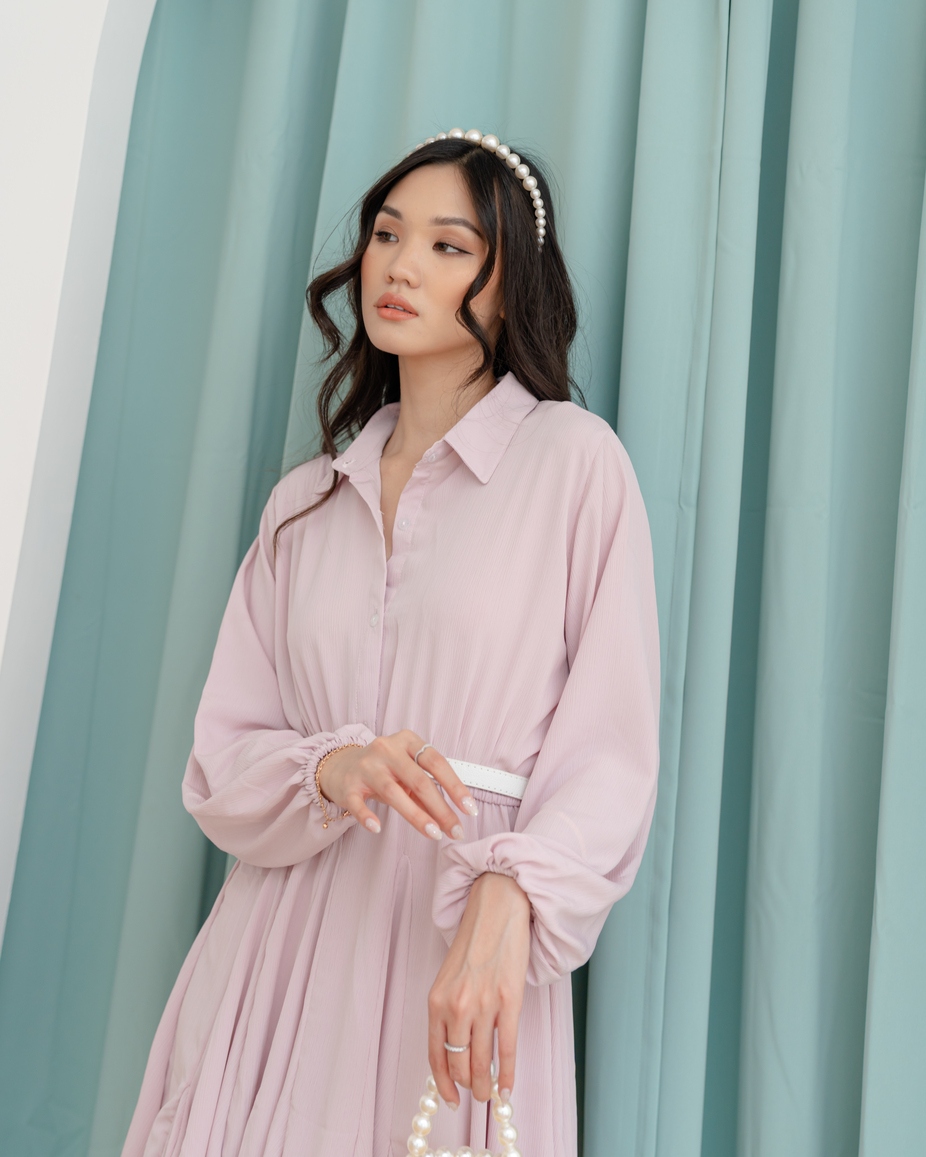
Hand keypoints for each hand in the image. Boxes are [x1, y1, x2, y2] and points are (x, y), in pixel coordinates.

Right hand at [317, 730, 477, 840]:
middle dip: (441, 808)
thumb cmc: (383, 769)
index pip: (436, 762)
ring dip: (416, 816)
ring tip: (434, 834)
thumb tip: (451, 817)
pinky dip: (367, 816)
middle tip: (456, 830)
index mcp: (407, 741)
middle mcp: (387, 749)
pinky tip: (378, 828)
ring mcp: (366, 766)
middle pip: (418, 780)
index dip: (455, 786)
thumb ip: (425, 791)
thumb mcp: (406, 772)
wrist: (340, 766)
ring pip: (393, 792)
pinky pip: (358, 803)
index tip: (469, 809)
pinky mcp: (348, 785)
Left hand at [428, 872, 530, 1106]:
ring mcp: (483, 1005)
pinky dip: (508, 1074)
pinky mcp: (509, 1001)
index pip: (435, 1054)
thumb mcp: (450, 976)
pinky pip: (507, 1048)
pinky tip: (508, 1088)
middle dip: (466, 1086)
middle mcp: (456, 1006)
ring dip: (485, 1085)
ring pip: (482, 1061)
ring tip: (488, 1095)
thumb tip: (456, 1048)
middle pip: (459, 1062)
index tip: (449, 1099)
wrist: (496, 909)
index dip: (442, 1082)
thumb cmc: (474, 941)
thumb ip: (449, 1010)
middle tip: (474, 1095)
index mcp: (437, 1000)